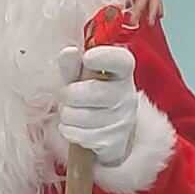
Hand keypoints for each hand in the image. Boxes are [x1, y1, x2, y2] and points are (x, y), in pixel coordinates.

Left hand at [55, 43, 140, 171]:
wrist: (109, 133)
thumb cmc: (92, 97)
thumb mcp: (81, 77)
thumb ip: (73, 65)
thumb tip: (69, 51)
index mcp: (122, 72)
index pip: (121, 61)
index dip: (104, 57)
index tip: (87, 57)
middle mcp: (127, 95)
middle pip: (90, 92)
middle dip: (68, 94)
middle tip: (69, 96)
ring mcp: (122, 120)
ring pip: (78, 115)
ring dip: (66, 114)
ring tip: (73, 112)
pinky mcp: (113, 142)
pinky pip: (78, 134)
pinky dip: (69, 130)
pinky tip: (76, 127)